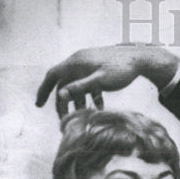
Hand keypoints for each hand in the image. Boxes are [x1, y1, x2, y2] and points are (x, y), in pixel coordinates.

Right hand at [35, 45, 179, 116]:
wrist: (140, 58)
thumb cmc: (121, 69)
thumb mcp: (100, 81)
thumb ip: (80, 87)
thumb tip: (61, 95)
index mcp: (75, 62)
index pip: (52, 76)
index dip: (44, 90)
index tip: (39, 105)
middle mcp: (79, 62)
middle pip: (64, 83)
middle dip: (63, 102)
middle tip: (64, 120)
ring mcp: (89, 65)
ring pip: (78, 85)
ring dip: (78, 101)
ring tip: (81, 117)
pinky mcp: (99, 69)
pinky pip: (90, 85)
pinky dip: (91, 97)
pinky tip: (99, 108)